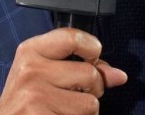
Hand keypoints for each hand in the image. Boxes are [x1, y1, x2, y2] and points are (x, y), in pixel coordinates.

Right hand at [0, 28, 127, 113]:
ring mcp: (36, 97)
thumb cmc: (25, 99)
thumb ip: (80, 69)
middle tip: (74, 95)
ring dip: (84, 112)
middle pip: (89, 74)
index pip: (72, 38)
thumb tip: (119, 76)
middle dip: (92, 88)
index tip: (93, 57)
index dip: (92, 48)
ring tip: (63, 110)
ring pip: (90, 104)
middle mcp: (31, 71)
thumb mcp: (44, 74)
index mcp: (31, 51)